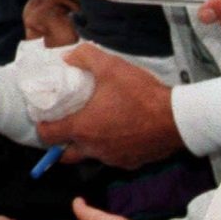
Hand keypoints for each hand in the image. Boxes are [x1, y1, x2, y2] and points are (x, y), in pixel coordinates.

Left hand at [36, 44, 178, 168]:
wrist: (177, 118)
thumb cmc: (140, 94)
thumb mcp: (111, 66)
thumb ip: (85, 57)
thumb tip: (67, 56)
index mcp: (82, 128)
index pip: (48, 136)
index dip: (42, 127)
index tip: (45, 118)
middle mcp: (93, 148)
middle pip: (65, 155)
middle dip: (60, 144)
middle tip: (65, 126)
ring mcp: (112, 159)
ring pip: (90, 156)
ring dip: (86, 145)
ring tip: (93, 126)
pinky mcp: (130, 163)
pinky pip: (112, 158)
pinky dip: (109, 149)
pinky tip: (117, 133)